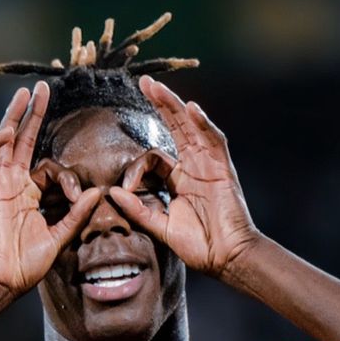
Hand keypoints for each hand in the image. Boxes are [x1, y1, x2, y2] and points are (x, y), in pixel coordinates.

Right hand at [0, 83, 99, 298]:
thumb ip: (76, 213)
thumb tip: (96, 192)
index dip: (66, 176)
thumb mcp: (59, 235)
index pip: (46, 165)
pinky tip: (8, 132)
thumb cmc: (27, 264)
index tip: (77, 193)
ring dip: (13, 117)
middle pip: (23, 140)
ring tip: (24, 94)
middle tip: (43, 88)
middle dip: (33, 114)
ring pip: (3, 142)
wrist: (3, 280)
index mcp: (29, 194)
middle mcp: (12, 184)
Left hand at [109, 76, 259, 278]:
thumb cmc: (199, 245)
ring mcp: (210, 164)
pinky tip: (191, 108)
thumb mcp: (160, 226)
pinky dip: (203, 124)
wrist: (227, 258)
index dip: (137, 167)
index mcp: (179, 179)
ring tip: (158, 88)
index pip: (155, 156)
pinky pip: (213, 140)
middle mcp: (195, 166)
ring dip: (175, 106)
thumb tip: (112, 192)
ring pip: (191, 127)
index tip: (126, 186)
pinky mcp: (223, 169)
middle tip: (143, 82)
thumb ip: (137, 209)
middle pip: (176, 127)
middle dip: (160, 105)